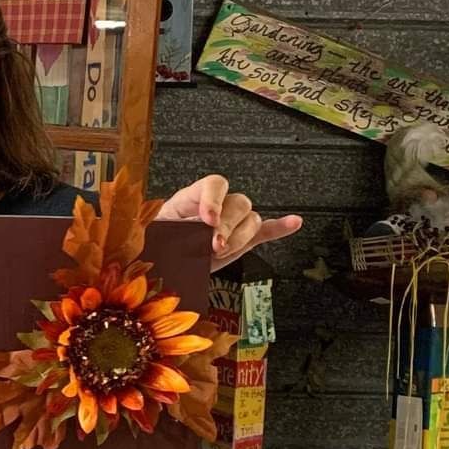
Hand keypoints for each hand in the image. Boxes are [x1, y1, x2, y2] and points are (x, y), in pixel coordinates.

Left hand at [157, 175, 301, 270]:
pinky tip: (293, 223)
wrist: (160, 264)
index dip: (214, 200)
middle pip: (238, 202)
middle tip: (212, 245)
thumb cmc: (155, 247)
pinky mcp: (241, 241)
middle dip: (228, 226)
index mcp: (192, 198)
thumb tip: (189, 232)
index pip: (214, 184)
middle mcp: (216, 207)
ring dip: (240, 237)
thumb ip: (175, 231)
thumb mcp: (157, 235)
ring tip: (220, 252)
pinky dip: (279, 228)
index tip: (208, 220)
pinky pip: (265, 231)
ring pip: (251, 219)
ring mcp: (231, 223)